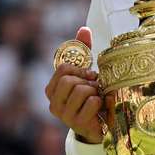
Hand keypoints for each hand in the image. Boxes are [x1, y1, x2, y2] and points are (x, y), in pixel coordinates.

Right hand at [45, 26, 109, 143]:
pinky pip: (93, 102)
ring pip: (81, 90)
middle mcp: (53, 103)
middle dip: (87, 81)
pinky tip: (102, 107)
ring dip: (95, 91)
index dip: (80, 68)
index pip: (63, 69)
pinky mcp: (78, 123)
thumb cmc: (90, 96)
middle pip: (69, 80)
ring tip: (98, 96)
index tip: (89, 74)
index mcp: (51, 89)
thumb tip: (84, 29)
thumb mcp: (85, 72)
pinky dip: (102, 101)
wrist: (100, 125)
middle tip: (94, 87)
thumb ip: (82, 51)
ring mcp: (64, 116)